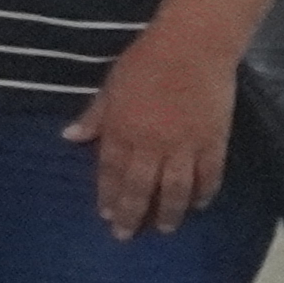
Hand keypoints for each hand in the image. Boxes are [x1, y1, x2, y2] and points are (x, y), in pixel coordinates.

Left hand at [67, 14, 239, 235]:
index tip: (106, 216)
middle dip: (133, 214)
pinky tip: (199, 204)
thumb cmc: (145, 61)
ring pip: (175, 189)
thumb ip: (94, 116)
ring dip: (169, 212)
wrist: (193, 47)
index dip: (109, 196)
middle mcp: (151, 145)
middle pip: (141, 188)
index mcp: (122, 130)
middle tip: (127, 235)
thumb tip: (69, 137)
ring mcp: (185, 146)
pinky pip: (209, 175)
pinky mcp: (214, 142)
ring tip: (165, 228)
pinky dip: (204, 192)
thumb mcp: (110, 86)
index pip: (112, 172)